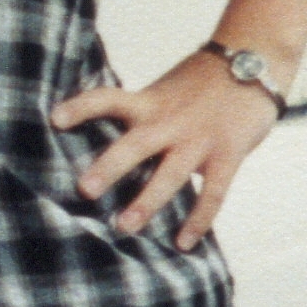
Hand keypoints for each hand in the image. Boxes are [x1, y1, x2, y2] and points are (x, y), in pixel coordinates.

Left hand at [49, 48, 282, 250]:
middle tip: (84, 190)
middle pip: (134, 145)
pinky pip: (212, 194)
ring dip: (147, 202)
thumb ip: (139, 114)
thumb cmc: (200, 82)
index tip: (54, 119)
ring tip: (124, 226)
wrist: (252, 63)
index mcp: (148, 102)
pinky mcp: (227, 156)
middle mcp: (169, 121)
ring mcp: (198, 140)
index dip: (81, 107)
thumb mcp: (162, 90)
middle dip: (108, 168)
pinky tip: (182, 244)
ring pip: (169, 175)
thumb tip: (103, 137)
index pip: (107, 99)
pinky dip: (198, 220)